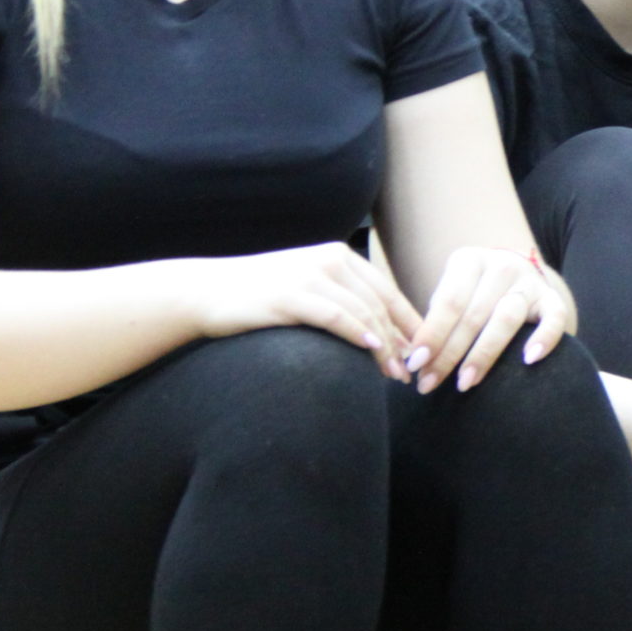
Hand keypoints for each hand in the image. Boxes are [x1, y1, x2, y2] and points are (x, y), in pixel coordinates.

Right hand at [198, 242, 423, 378]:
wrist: (207, 292)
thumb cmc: (260, 297)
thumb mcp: (308, 289)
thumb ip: (343, 301)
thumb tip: (381, 334)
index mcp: (338, 257)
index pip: (386, 292)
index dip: (409, 323)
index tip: (424, 350)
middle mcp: (329, 260)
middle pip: (379, 304)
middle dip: (400, 340)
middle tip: (410, 371)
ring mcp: (309, 276)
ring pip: (362, 312)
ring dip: (383, 346)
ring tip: (394, 373)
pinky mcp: (290, 295)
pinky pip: (334, 315)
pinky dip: (357, 333)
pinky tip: (371, 350)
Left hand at [404, 247, 573, 394]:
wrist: (516, 276)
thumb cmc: (472, 295)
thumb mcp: (451, 296)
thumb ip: (436, 322)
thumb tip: (412, 360)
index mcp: (469, 261)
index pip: (449, 301)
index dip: (431, 334)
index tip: (415, 364)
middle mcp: (501, 266)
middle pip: (473, 314)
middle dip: (449, 353)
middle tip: (430, 383)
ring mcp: (529, 282)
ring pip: (507, 317)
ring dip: (483, 353)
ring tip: (465, 382)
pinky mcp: (552, 299)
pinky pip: (554, 318)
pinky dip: (544, 338)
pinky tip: (529, 360)